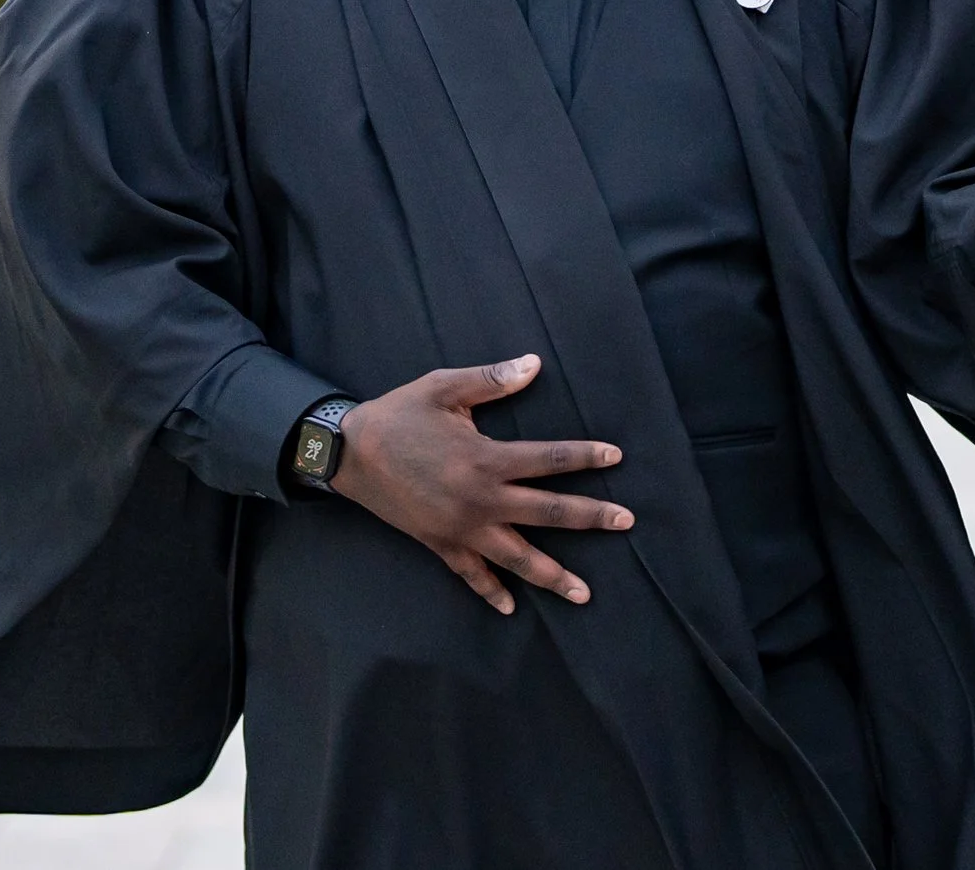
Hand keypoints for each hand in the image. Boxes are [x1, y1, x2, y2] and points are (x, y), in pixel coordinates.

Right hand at [331, 354, 630, 615]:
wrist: (348, 453)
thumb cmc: (399, 414)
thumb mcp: (444, 388)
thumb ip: (492, 380)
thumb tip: (534, 365)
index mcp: (487, 459)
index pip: (549, 459)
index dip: (585, 456)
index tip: (616, 456)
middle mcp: (482, 500)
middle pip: (548, 512)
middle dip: (591, 517)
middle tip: (626, 522)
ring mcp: (462, 528)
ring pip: (518, 557)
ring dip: (554, 575)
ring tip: (585, 593)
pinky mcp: (440, 544)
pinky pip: (471, 574)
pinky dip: (491, 593)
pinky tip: (510, 609)